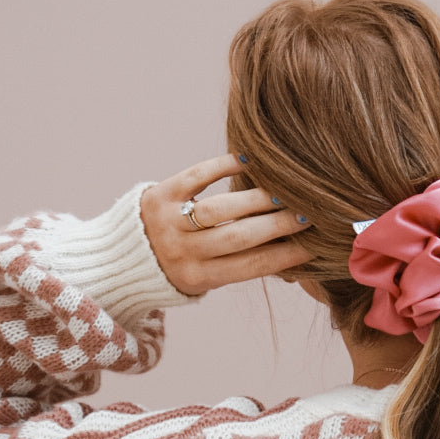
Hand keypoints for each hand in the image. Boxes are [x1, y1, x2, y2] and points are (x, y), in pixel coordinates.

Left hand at [140, 153, 313, 296]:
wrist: (125, 255)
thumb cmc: (179, 266)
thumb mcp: (206, 277)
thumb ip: (240, 264)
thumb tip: (295, 254)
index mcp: (198, 278)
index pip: (250, 266)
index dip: (285, 254)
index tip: (313, 243)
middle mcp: (182, 252)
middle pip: (238, 236)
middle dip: (277, 224)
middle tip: (307, 212)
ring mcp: (169, 222)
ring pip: (218, 208)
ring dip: (256, 198)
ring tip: (283, 191)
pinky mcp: (161, 194)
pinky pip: (196, 176)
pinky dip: (223, 166)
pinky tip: (249, 160)